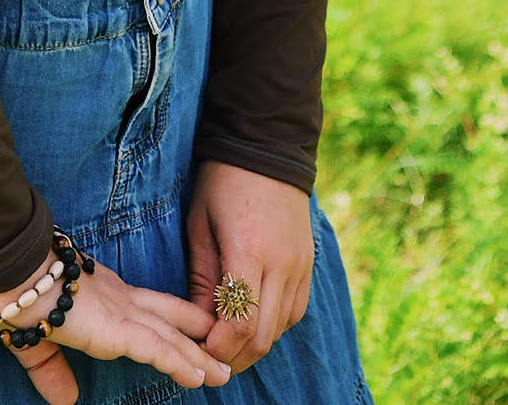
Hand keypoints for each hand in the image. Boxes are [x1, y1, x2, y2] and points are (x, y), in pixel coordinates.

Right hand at [0, 250, 231, 402]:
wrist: (7, 271)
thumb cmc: (15, 296)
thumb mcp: (35, 343)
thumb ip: (51, 372)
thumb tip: (65, 402)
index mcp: (103, 297)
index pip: (149, 312)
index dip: (176, 325)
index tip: (199, 334)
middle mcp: (118, 301)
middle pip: (168, 322)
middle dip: (197, 340)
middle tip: (224, 357)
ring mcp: (118, 312)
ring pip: (169, 337)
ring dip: (198, 357)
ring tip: (223, 374)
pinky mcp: (112, 326)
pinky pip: (154, 347)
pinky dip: (178, 361)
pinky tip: (198, 375)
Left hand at [185, 163, 314, 376]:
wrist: (266, 146)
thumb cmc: (223, 180)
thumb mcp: (200, 223)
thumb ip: (203, 277)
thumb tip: (200, 322)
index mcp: (249, 251)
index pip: (239, 322)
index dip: (218, 346)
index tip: (198, 348)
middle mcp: (282, 265)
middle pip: (263, 335)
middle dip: (235, 357)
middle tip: (210, 361)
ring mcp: (300, 265)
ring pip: (281, 328)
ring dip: (255, 344)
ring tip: (229, 346)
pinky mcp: (309, 264)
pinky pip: (295, 311)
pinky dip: (274, 325)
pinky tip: (254, 323)